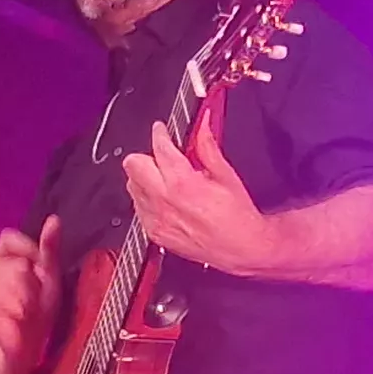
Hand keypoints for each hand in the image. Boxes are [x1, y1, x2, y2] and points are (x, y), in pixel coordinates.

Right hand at [0, 218, 64, 368]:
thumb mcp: (50, 278)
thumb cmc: (40, 309)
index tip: (40, 269)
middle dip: (28, 287)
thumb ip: (49, 249)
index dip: (26, 250)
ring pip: (0, 287)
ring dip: (20, 304)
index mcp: (7, 256)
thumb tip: (54, 219)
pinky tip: (18, 326)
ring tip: (27, 315)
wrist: (25, 346)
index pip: (8, 239)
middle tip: (35, 303)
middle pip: (10, 266)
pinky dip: (10, 320)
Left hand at [122, 116, 269, 274]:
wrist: (241, 248)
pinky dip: (146, 198)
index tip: (161, 130)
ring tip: (165, 179)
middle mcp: (165, 202)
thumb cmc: (238, 217)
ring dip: (144, 177)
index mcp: (183, 184)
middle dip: (145, 155)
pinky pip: (137, 208)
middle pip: (133, 165)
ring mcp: (156, 219)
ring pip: (131, 186)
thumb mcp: (226, 175)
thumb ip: (208, 147)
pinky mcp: (154, 233)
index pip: (159, 148)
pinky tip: (164, 199)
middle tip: (161, 156)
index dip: (159, 133)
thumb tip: (203, 124)